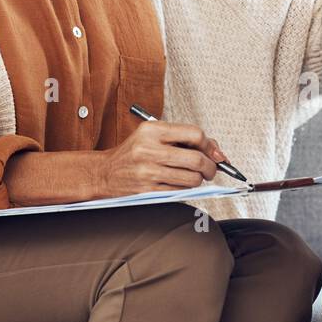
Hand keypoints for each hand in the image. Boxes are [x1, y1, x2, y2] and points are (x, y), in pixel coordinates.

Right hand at [97, 121, 227, 196]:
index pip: (194, 134)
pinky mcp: (148, 190)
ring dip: (199, 180)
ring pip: (192, 179)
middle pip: (196, 159)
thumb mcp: (153, 135)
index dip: (210, 145)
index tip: (214, 153)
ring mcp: (148, 171)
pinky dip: (186, 189)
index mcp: (152, 130)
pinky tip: (179, 183)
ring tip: (193, 176)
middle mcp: (149, 149)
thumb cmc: (133, 153)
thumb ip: (183, 138)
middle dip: (211, 167)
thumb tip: (216, 151)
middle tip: (211, 169)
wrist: (104, 173)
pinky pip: (180, 191)